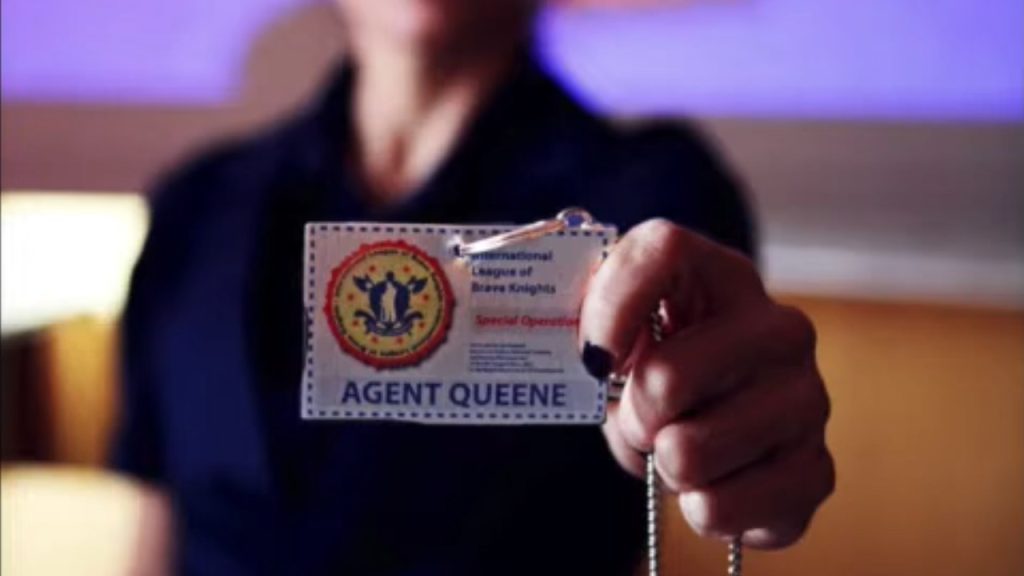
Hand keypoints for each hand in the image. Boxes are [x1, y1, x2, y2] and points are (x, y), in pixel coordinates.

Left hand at [579, 219, 833, 548]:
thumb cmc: (664, 379)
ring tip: (680, 450)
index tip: (595, 358)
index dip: (612, 306)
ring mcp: (808, 398)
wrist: (722, 444)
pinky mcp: (815, 470)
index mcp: (723, 276)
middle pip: (666, 378)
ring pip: (687, 453)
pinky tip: (712, 488)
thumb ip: (598, 327)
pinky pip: (721, 507)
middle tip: (644, 420)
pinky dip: (698, 510)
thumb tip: (594, 359)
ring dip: (665, 466)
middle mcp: (779, 328)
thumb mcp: (624, 341)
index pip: (663, 249)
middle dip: (634, 415)